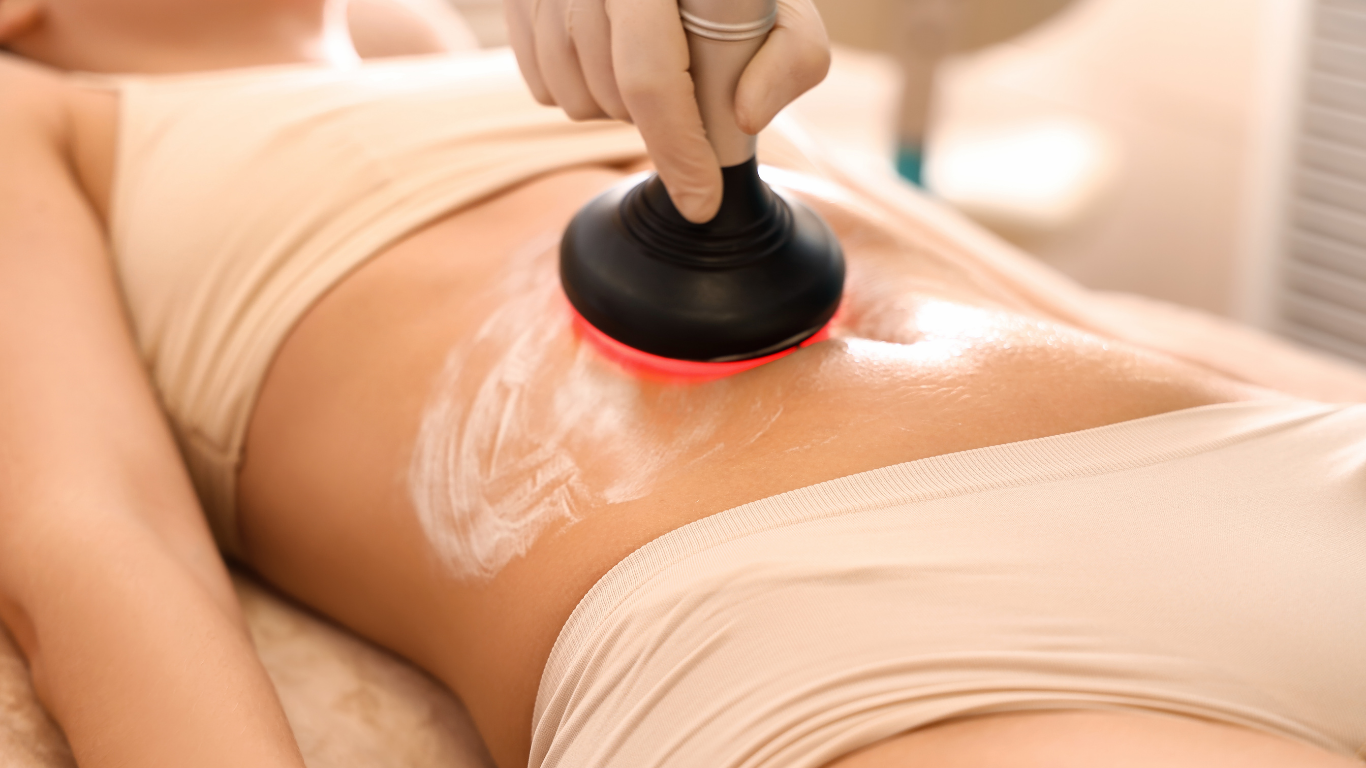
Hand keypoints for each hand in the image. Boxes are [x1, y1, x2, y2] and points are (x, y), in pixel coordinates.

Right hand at [506, 0, 830, 221]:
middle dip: (655, 120)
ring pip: (570, 99)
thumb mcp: (782, 11)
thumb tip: (744, 118)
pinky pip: (541, 86)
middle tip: (687, 89)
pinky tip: (611, 62)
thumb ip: (791, 59)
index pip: (651, 78)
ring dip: (614, 107)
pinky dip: (578, 90)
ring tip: (650, 69)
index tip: (702, 203)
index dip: (678, 151)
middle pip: (611, 96)